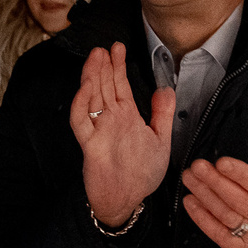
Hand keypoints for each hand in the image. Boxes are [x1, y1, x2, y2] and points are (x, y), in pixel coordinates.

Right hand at [70, 43, 174, 227]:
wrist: (127, 201)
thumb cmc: (141, 174)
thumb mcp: (160, 141)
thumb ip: (162, 115)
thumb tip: (166, 89)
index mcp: (127, 117)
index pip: (120, 86)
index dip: (117, 67)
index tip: (117, 48)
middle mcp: (111, 120)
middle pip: (104, 87)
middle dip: (103, 66)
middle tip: (102, 47)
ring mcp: (99, 131)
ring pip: (91, 98)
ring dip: (92, 78)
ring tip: (95, 58)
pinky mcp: (90, 145)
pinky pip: (82, 122)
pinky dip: (82, 105)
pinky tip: (86, 88)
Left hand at [182, 112, 247, 247]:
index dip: (240, 174)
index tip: (222, 162)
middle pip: (238, 199)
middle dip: (214, 182)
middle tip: (196, 166)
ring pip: (226, 215)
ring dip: (204, 196)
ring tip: (189, 178)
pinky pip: (218, 234)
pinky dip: (202, 218)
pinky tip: (190, 202)